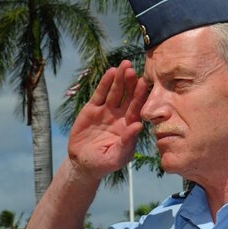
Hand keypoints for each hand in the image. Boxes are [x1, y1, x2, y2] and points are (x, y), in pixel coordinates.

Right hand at [67, 60, 148, 179]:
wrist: (83, 164)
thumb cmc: (104, 163)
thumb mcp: (116, 156)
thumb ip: (127, 142)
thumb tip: (138, 127)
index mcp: (130, 127)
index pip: (137, 109)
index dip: (140, 96)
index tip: (143, 83)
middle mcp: (121, 116)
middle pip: (128, 97)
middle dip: (131, 83)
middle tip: (133, 69)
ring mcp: (107, 111)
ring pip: (115, 92)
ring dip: (120, 79)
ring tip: (124, 65)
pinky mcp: (93, 109)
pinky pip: (100, 94)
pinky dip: (105, 83)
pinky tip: (111, 72)